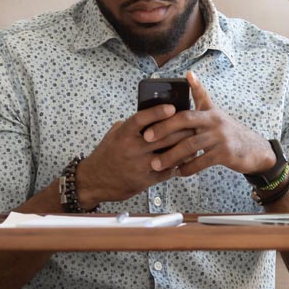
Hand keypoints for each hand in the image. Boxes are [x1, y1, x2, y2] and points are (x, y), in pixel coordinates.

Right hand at [75, 103, 196, 207]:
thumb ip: (132, 125)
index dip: (157, 112)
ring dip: (184, 147)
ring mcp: (139, 166)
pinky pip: (167, 170)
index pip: (142, 119)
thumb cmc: (107, 154)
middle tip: (192, 123)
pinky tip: (185, 158)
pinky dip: (178, 164)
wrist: (95, 180)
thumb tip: (153, 114)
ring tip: (193, 140)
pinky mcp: (145, 180)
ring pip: (169, 154)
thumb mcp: (114, 134)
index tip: (171, 107)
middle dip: (181, 129)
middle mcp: (132, 149)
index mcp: (123, 134)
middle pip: (163, 136)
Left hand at [142, 72, 274, 177]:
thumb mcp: (214, 111)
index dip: (168, 113)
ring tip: (156, 164)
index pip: (186, 107)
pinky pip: (202, 162)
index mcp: (208, 111)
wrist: (253, 149)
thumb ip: (200, 95)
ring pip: (190, 146)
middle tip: (146, 139)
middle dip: (163, 130)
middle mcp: (214, 121)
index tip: (149, 119)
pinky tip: (176, 172)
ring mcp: (220, 137)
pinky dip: (187, 168)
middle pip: (185, 122)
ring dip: (171, 156)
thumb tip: (188, 73)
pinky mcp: (225, 154)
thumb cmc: (227, 130)